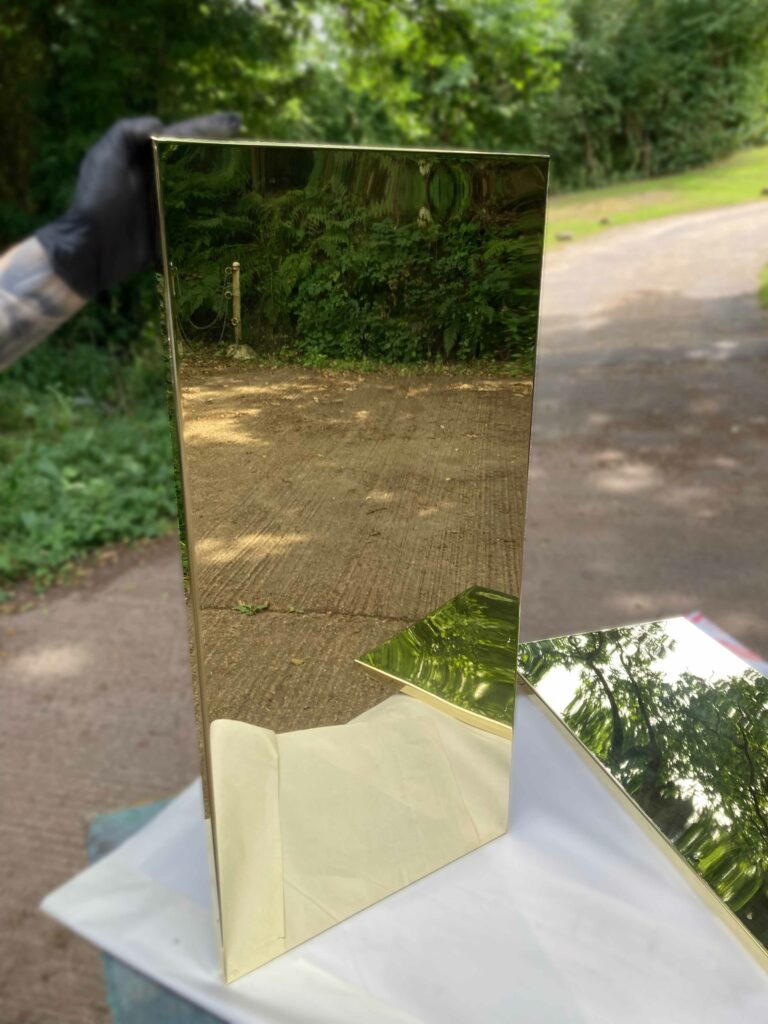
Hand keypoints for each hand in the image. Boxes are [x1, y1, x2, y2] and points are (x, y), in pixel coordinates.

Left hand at [36, 113, 240, 297]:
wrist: (90, 250)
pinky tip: (237, 214)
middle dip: (223, 152)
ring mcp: (166, 206)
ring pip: (200, 189)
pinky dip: (215, 218)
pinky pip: (197, 222)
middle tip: (252, 146)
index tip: (237, 122)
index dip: (209, 128)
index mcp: (145, 158)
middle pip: (196, 160)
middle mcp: (158, 179)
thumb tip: (160, 122)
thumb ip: (126, 132)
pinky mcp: (170, 233)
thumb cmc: (94, 201)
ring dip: (224, 184)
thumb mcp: (104, 158)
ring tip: (251, 177)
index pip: (182, 136)